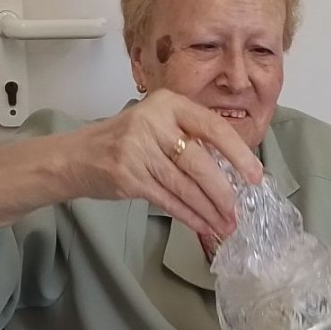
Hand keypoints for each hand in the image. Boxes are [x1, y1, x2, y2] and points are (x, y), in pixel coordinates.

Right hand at [0, 89, 261, 233]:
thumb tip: (234, 170)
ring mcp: (138, 149)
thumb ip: (189, 137)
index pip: (212, 127)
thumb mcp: (156, 125)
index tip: (255, 176)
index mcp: (167, 103)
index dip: (238, 153)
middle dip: (223, 193)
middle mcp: (152, 122)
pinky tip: (203, 226)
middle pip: (200, 162)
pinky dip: (189, 216)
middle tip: (238, 213)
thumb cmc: (125, 142)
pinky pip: (168, 200)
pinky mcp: (128, 177)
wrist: (75, 156)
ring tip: (225, 226)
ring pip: (185, 186)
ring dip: (208, 211)